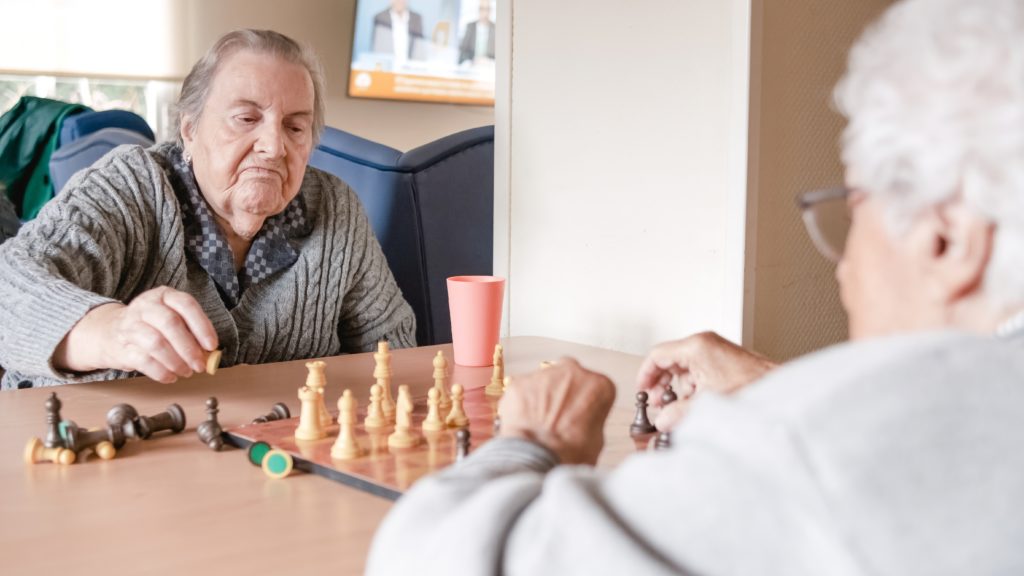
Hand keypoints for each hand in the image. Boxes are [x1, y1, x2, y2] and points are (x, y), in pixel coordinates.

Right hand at [54, 286, 218, 382]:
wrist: (110, 332)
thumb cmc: (151, 326)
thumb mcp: (172, 319)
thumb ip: (192, 333)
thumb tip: (211, 355)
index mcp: (164, 295)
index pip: (186, 305)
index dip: (202, 326)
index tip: (212, 346)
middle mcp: (146, 306)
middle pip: (171, 324)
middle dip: (189, 348)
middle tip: (200, 365)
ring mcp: (130, 325)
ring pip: (156, 343)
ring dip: (176, 362)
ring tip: (186, 372)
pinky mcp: (121, 346)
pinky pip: (144, 361)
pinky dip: (161, 372)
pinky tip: (171, 377)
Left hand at [499, 358, 615, 465]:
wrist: (539, 457)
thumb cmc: (570, 452)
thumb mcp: (596, 439)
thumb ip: (589, 419)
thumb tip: (580, 423)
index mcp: (600, 386)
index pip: (595, 387)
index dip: (587, 402)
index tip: (580, 413)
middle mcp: (573, 373)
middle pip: (569, 376)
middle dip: (564, 391)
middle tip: (559, 416)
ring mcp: (544, 375)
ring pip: (543, 381)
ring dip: (542, 397)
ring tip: (539, 424)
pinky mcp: (520, 382)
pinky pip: (522, 390)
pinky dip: (521, 403)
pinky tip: (524, 422)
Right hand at [636, 332, 776, 429]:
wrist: (782, 391)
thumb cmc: (754, 389)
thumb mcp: (707, 404)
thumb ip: (679, 413)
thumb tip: (663, 420)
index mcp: (697, 347)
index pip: (658, 355)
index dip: (645, 374)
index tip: (642, 390)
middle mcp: (705, 344)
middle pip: (669, 361)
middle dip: (661, 384)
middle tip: (658, 403)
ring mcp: (715, 351)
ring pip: (684, 368)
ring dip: (677, 388)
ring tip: (677, 407)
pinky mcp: (724, 361)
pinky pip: (698, 371)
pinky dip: (692, 387)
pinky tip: (695, 404)